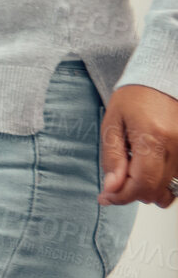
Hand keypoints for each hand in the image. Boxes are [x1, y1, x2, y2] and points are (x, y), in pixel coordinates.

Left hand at [99, 84, 177, 207]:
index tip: (107, 197)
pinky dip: (164, 180)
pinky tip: (150, 170)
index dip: (122, 197)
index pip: (142, 184)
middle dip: (132, 193)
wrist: (162, 79)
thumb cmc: (134, 98)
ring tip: (133, 173)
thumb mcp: (112, 125)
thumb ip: (112, 158)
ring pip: (171, 187)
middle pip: (157, 189)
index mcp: (153, 138)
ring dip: (149, 188)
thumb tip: (112, 188)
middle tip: (115, 185)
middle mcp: (177, 145)